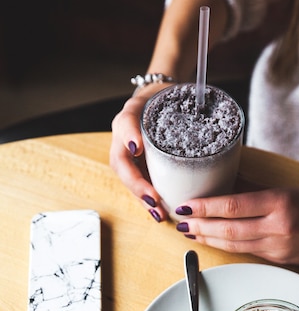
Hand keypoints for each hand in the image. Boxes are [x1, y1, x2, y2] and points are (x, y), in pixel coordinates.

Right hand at [110, 86, 171, 221]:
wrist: (161, 103)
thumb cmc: (161, 99)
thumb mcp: (163, 96)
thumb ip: (163, 107)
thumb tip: (144, 138)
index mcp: (127, 118)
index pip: (125, 125)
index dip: (129, 136)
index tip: (136, 147)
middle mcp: (123, 140)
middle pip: (124, 166)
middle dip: (138, 186)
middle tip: (154, 200)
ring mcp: (129, 156)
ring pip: (131, 180)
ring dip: (143, 199)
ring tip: (159, 214)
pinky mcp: (140, 168)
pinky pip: (141, 185)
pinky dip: (149, 200)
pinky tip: (160, 212)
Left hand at [175, 188, 298, 266]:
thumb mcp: (293, 190)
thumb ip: (259, 191)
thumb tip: (228, 185)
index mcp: (279, 203)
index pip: (233, 206)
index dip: (205, 207)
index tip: (185, 205)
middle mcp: (276, 227)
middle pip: (227, 229)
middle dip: (199, 226)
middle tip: (178, 222)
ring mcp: (277, 247)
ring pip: (233, 244)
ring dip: (208, 239)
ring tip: (189, 232)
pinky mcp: (278, 260)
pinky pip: (246, 252)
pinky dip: (226, 247)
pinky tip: (213, 241)